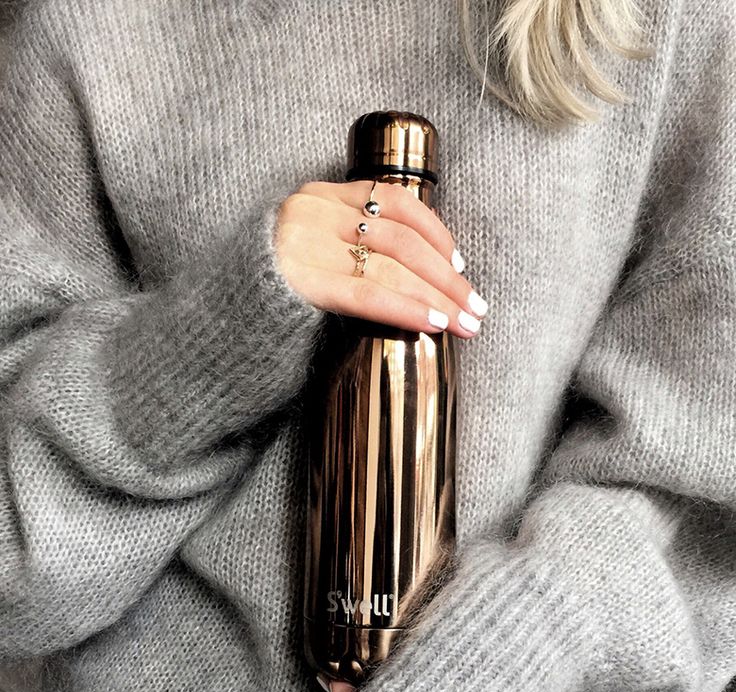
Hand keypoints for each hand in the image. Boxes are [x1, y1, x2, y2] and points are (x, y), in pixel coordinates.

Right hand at [273, 180, 488, 337]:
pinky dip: (405, 308)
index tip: (461, 265)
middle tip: (477, 307)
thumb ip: (350, 245)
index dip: (437, 233)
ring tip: (466, 325)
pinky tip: (432, 325)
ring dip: (437, 298)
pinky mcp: (296, 280)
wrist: (209, 319)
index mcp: (320, 196)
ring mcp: (302, 242)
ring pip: (391, 266)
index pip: (397, 202)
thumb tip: (418, 271)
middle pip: (402, 239)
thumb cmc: (268, 291)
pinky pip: (365, 293)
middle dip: (448, 277)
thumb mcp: (311, 250)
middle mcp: (312, 211)